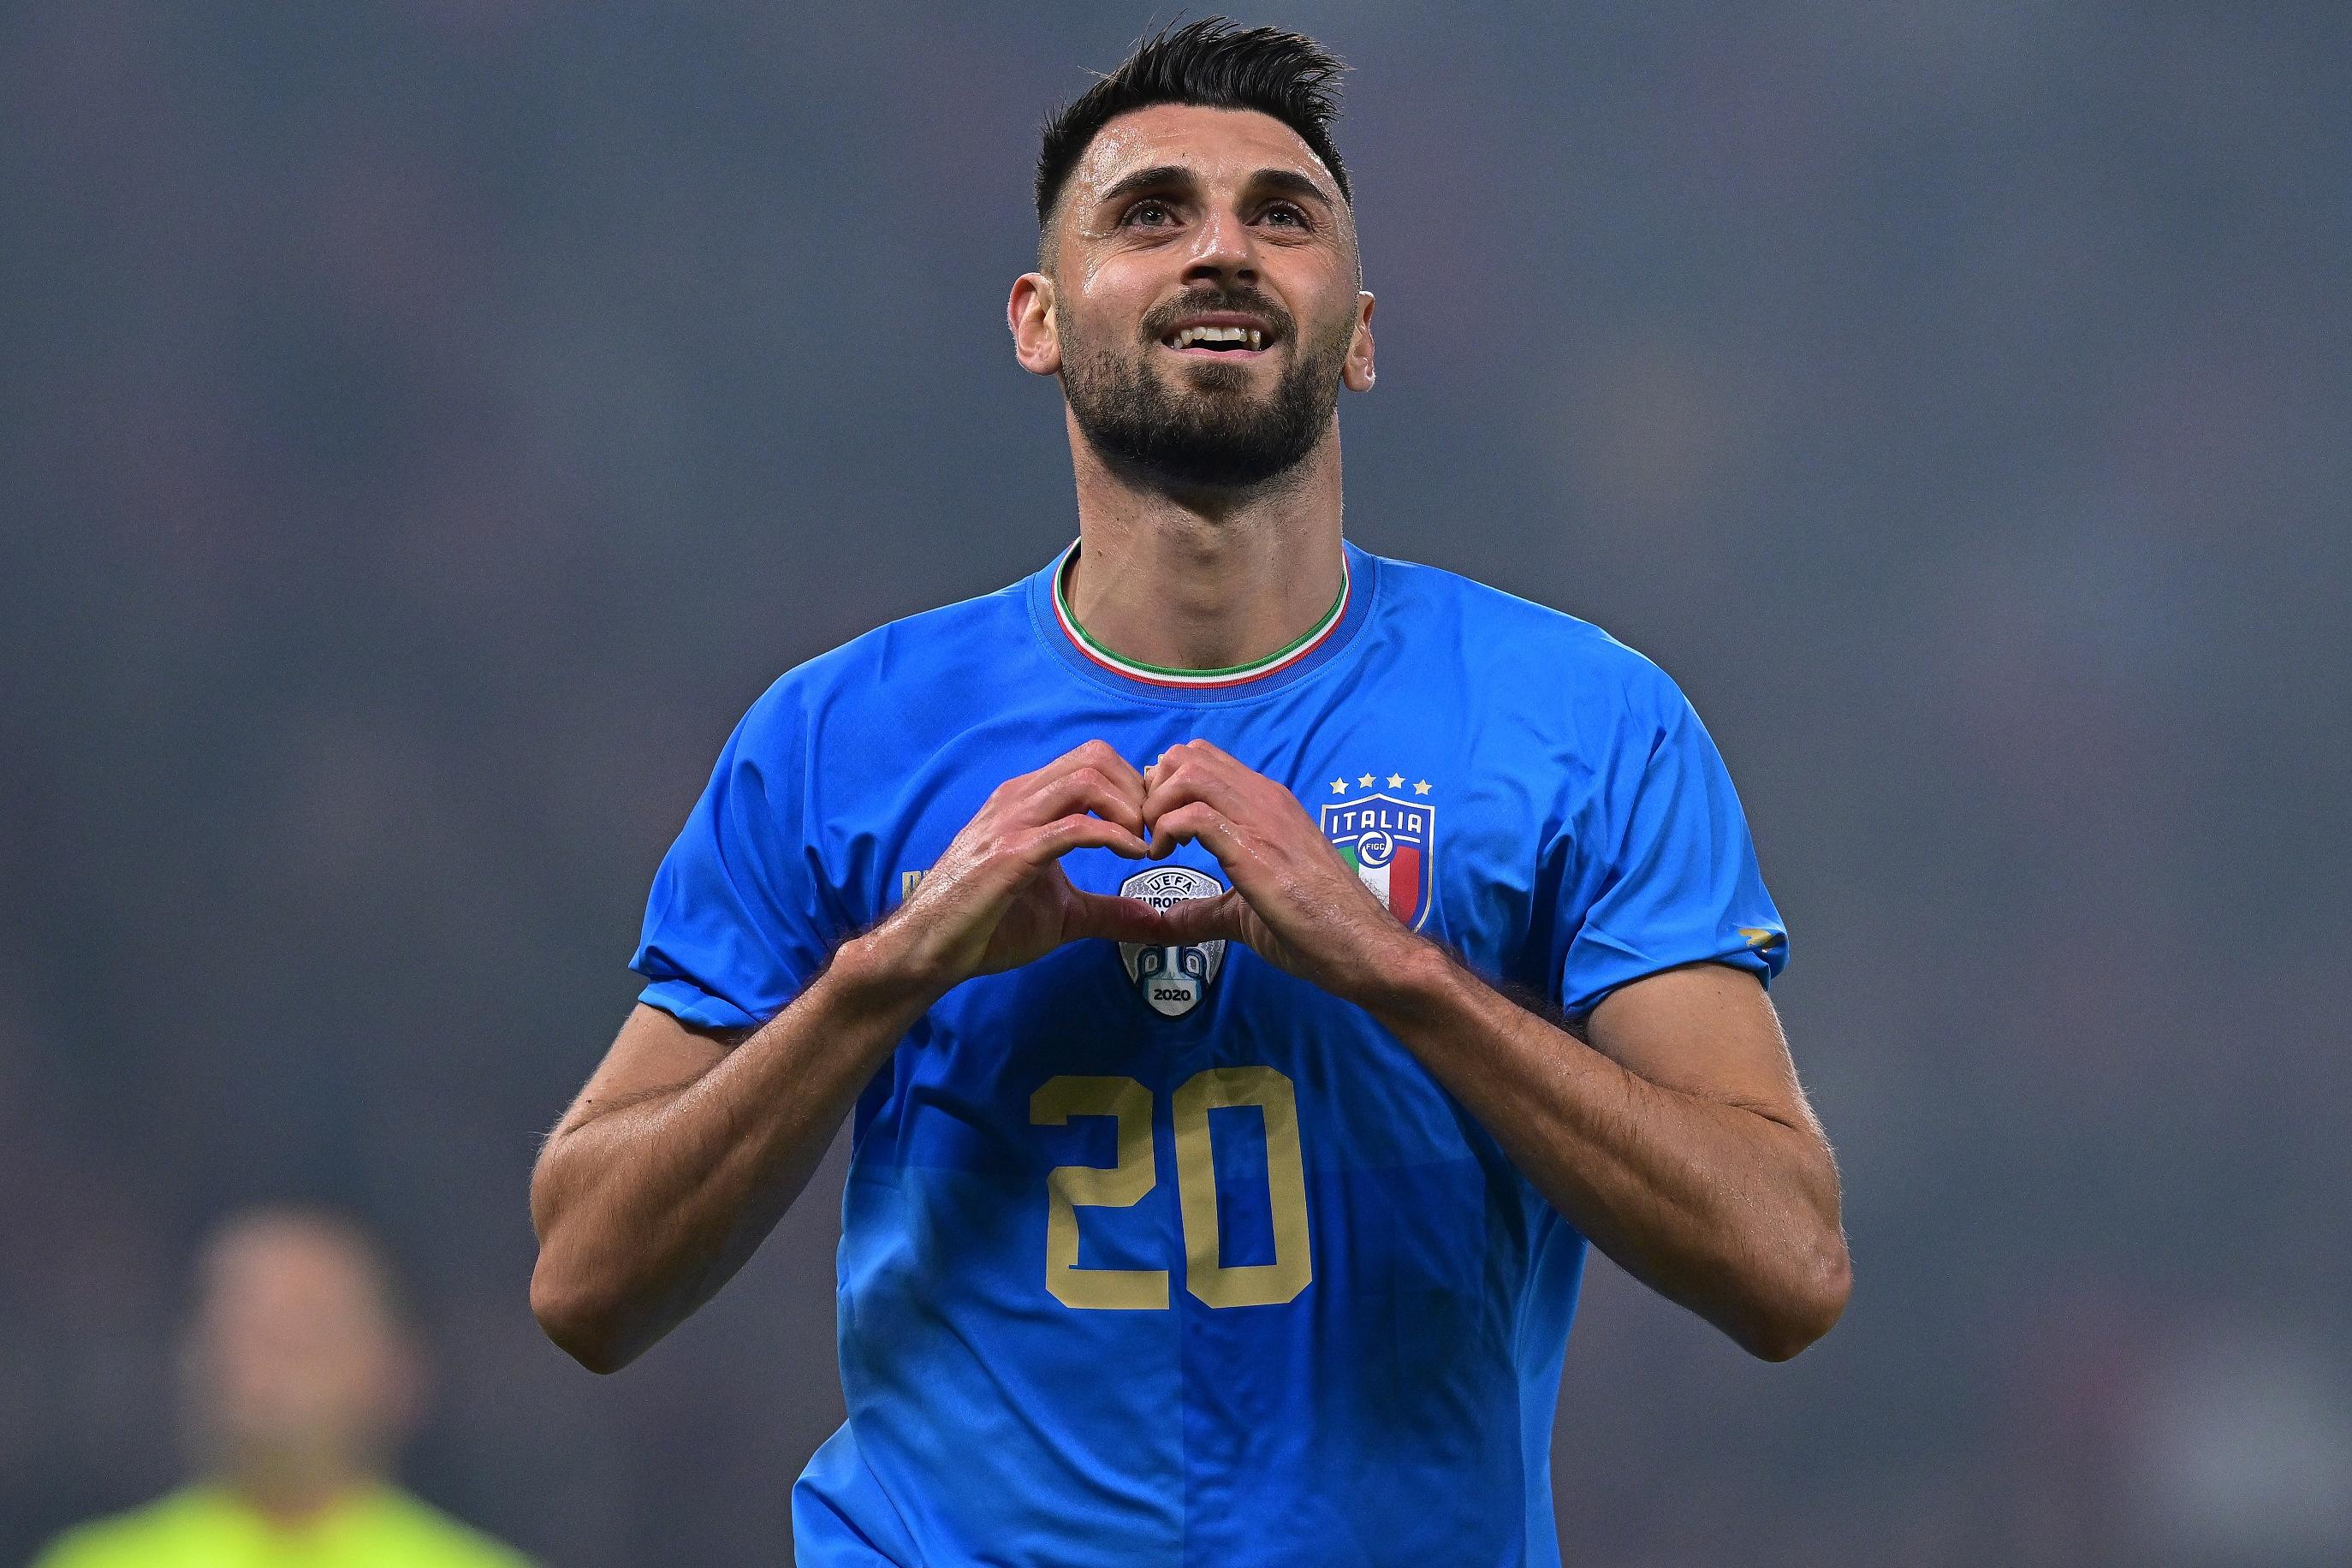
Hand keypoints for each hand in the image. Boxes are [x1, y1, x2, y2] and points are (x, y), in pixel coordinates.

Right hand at [857, 740, 1166, 995]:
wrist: (929, 949)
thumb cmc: (988, 927)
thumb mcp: (1063, 915)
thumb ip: (1108, 911)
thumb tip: (1156, 923)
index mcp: (1028, 801)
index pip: (1092, 760)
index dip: (1132, 785)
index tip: (1152, 825)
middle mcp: (1019, 798)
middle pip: (1095, 757)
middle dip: (1137, 790)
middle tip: (1152, 832)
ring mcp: (1013, 822)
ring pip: (1087, 779)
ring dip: (1128, 808)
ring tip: (1142, 843)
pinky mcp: (1011, 853)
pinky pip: (1074, 827)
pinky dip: (1114, 836)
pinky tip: (1132, 855)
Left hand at [1140, 739, 1428, 1003]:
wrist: (1361, 947)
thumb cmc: (1316, 928)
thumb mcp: (1247, 910)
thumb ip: (1207, 910)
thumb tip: (1166, 924)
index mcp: (1267, 804)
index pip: (1204, 759)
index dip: (1165, 784)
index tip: (1155, 825)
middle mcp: (1265, 800)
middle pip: (1189, 755)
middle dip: (1154, 787)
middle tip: (1149, 832)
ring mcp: (1262, 821)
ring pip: (1190, 774)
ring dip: (1158, 804)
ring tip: (1155, 844)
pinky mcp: (1255, 850)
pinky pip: (1195, 815)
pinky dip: (1166, 830)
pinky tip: (1164, 858)